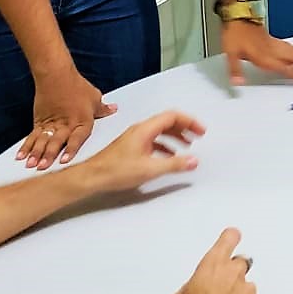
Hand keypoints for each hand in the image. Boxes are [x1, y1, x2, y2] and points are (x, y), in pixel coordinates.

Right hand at [19, 67, 116, 169]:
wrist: (56, 75)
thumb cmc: (77, 86)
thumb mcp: (94, 97)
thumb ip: (102, 108)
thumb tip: (113, 110)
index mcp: (82, 120)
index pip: (77, 137)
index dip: (71, 149)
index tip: (64, 160)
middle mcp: (66, 124)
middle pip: (57, 141)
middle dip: (49, 155)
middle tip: (43, 167)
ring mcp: (51, 124)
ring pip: (43, 141)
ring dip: (36, 153)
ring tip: (30, 165)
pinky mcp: (39, 121)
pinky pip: (32, 136)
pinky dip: (26, 146)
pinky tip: (20, 156)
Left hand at [77, 110, 204, 192]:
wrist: (92, 177)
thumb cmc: (115, 171)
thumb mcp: (150, 169)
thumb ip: (174, 164)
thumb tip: (193, 160)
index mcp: (145, 129)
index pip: (172, 116)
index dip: (189, 121)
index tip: (200, 130)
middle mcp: (140, 129)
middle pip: (167, 121)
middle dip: (185, 127)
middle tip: (197, 135)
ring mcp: (135, 137)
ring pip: (160, 130)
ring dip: (175, 135)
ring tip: (187, 144)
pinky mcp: (132, 146)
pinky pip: (153, 139)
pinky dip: (165, 144)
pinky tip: (169, 155)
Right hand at [164, 228, 263, 293]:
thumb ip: (194, 285)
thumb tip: (195, 291)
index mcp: (212, 265)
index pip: (228, 240)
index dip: (231, 238)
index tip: (233, 236)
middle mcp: (233, 274)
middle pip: (240, 264)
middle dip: (233, 274)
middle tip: (223, 290)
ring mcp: (248, 291)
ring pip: (247, 288)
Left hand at [221, 20, 292, 85]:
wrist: (237, 14)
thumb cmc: (234, 32)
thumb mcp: (230, 53)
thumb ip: (236, 70)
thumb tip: (238, 82)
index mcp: (263, 55)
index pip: (285, 68)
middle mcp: (271, 49)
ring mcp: (272, 42)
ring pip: (292, 51)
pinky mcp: (270, 37)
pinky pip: (287, 46)